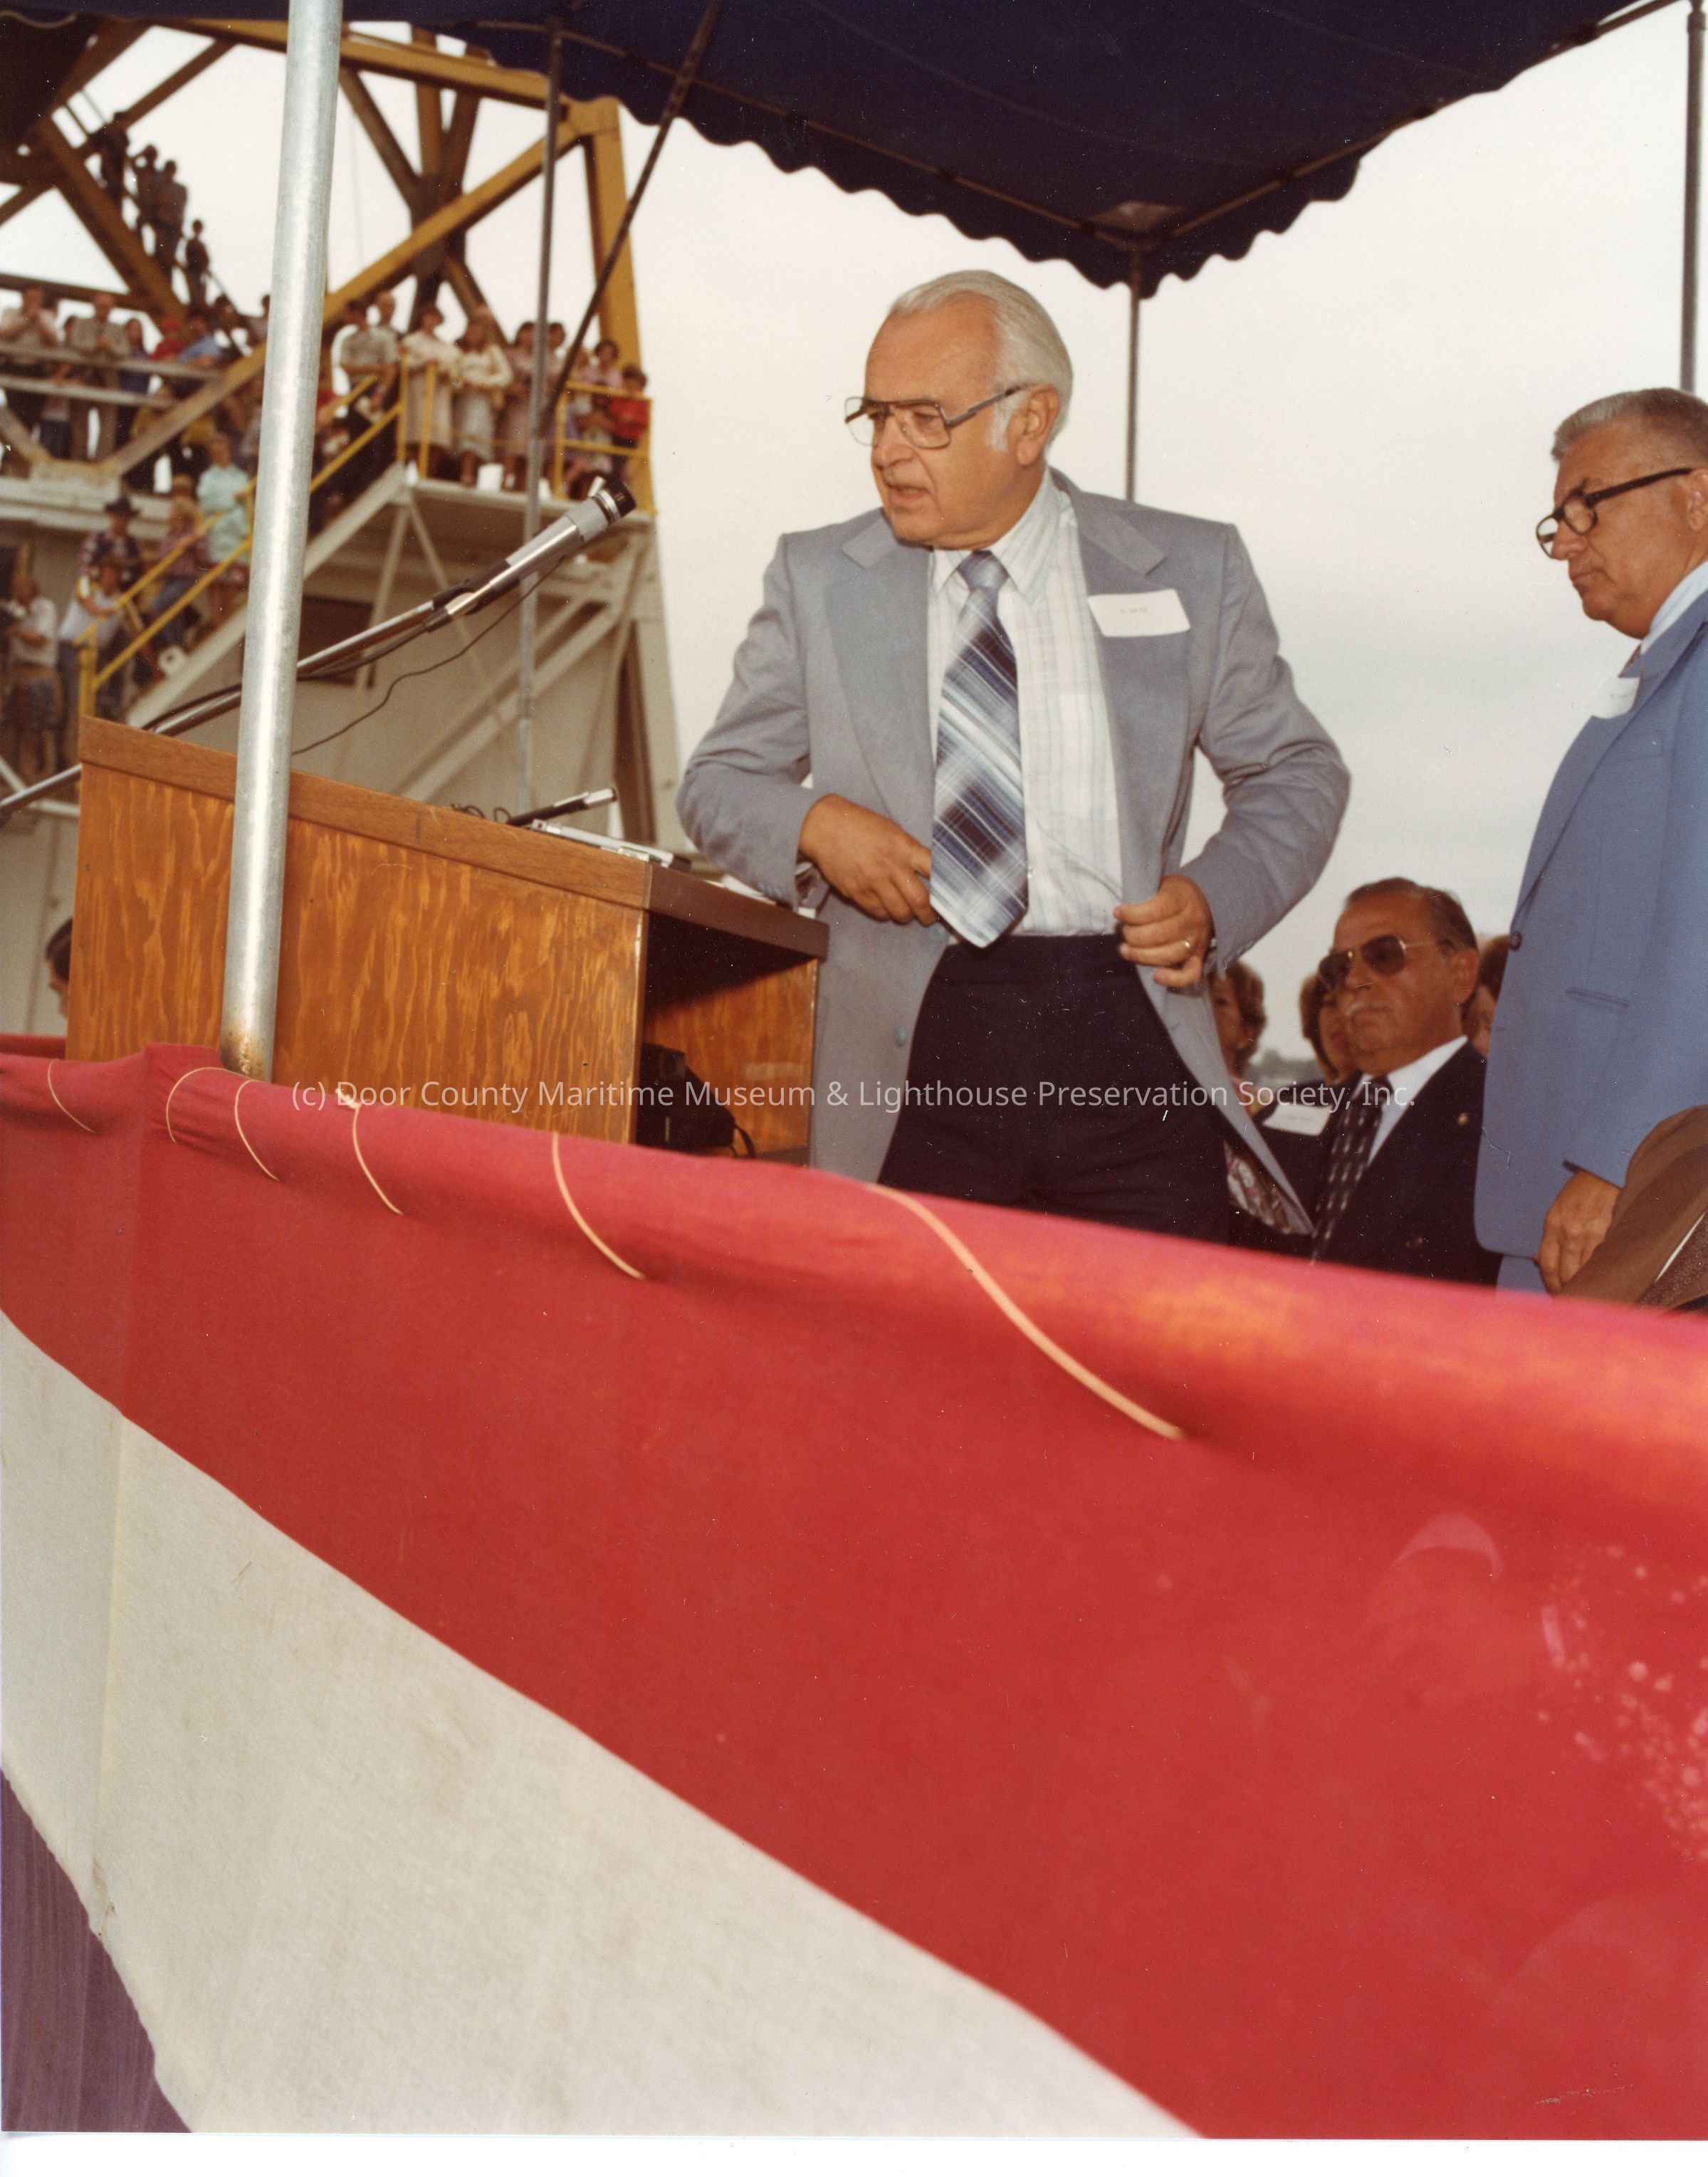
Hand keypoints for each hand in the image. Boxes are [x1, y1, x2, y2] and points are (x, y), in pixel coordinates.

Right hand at [798, 793, 934, 924]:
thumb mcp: (892, 831)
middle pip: (919, 900)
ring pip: (899, 912)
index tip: (947, 895)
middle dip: (928, 914)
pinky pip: (878, 912)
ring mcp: (873, 881)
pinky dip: (884, 913)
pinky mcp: (857, 892)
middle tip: (929, 917)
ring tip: (906, 913)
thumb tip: (928, 873)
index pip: (934, 870)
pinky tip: (885, 906)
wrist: (825, 827)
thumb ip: (910, 852)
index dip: (944, 887)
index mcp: (903, 847)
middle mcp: (891, 866)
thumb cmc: (860, 825)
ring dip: (905, 916)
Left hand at [1116, 874, 1213, 988]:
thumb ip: (1145, 896)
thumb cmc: (1175, 894)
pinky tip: (1156, 975)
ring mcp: (1198, 941)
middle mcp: (1193, 920)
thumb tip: (1119, 914)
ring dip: (1141, 955)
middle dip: (1134, 936)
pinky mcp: (1199, 957)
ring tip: (1125, 950)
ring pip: (1169, 955)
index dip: (1132, 914)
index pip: (1156, 909)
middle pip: (1160, 934)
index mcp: (1183, 898)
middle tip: (1124, 932)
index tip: (1118, 913)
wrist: (1206, 901)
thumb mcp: (1162, 883)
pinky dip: (1173, 979)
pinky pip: (1190, 974)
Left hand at [1536, 1168, 1619, 1293]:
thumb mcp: (1556, 1211)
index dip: (1551, 1284)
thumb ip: (1549, 1238)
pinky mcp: (1607, 1232)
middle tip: (1571, 1300)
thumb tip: (1538, 1260)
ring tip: (1586, 1294)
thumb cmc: (1578, 1193)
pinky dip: (1599, 1272)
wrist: (1602, 1174)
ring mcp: (1588, 1233)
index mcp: (1552, 1226)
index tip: (1556, 1294)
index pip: (1547, 1265)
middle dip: (1567, 1289)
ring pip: (1584, 1270)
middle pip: (1565, 1272)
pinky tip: (1601, 1279)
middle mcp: (1568, 1232)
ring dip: (1584, 1284)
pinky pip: (1601, 1260)